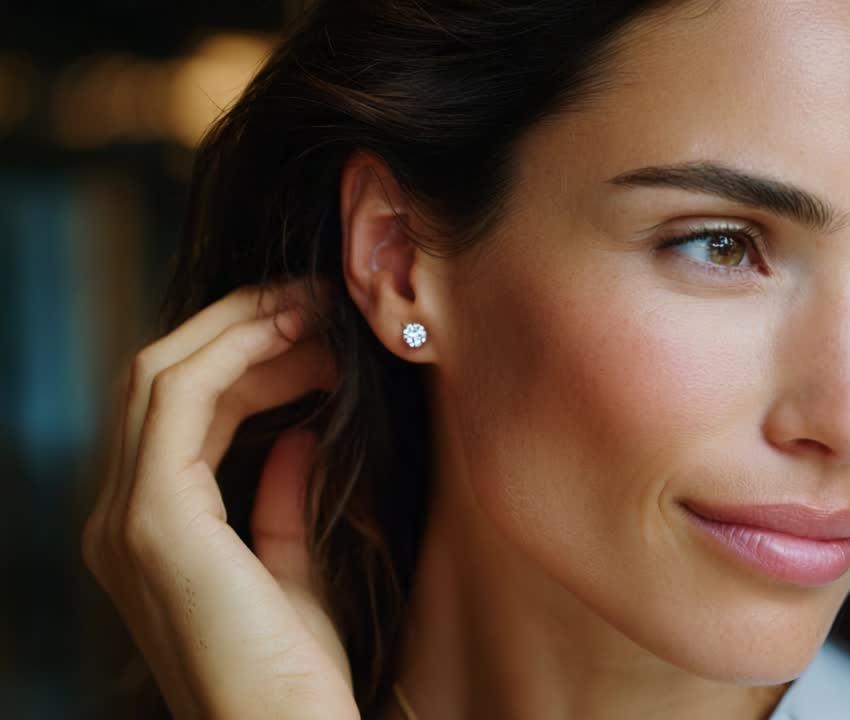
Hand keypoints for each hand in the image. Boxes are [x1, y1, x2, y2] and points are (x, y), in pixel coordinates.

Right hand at [81, 281, 358, 719]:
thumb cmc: (298, 677)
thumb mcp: (292, 571)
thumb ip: (280, 502)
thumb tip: (294, 434)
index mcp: (151, 530)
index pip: (182, 411)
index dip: (247, 357)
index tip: (317, 332)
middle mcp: (120, 517)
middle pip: (161, 379)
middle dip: (240, 327)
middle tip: (317, 302)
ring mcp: (126, 517)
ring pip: (162, 374)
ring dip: (242, 329)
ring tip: (315, 311)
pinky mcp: (153, 519)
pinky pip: (180, 398)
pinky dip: (237, 354)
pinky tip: (298, 343)